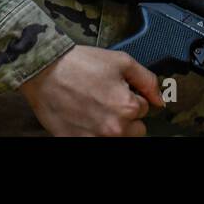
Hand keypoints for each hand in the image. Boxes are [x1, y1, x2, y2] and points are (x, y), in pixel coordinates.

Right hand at [21, 46, 163, 136]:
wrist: (44, 71)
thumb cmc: (81, 64)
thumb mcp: (122, 61)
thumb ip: (147, 81)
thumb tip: (159, 101)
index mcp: (127, 107)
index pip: (143, 109)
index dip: (132, 96)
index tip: (117, 89)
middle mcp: (113, 129)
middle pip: (134, 130)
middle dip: (126, 117)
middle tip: (107, 100)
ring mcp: (94, 139)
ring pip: (117, 138)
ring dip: (111, 127)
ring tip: (94, 109)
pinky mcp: (76, 142)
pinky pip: (95, 141)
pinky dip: (92, 133)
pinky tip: (83, 117)